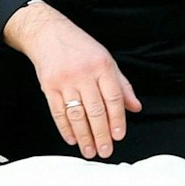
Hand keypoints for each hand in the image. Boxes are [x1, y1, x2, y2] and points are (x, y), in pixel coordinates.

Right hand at [3, 4, 140, 157]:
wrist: (48, 34)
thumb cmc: (80, 48)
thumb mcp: (107, 60)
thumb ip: (122, 86)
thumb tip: (135, 107)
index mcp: (102, 66)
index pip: (114, 98)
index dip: (118, 119)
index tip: (119, 136)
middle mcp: (84, 74)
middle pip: (96, 110)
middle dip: (101, 134)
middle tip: (105, 150)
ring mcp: (65, 81)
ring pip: (77, 115)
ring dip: (84, 136)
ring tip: (90, 151)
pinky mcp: (49, 87)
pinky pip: (58, 112)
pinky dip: (65, 129)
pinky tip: (72, 139)